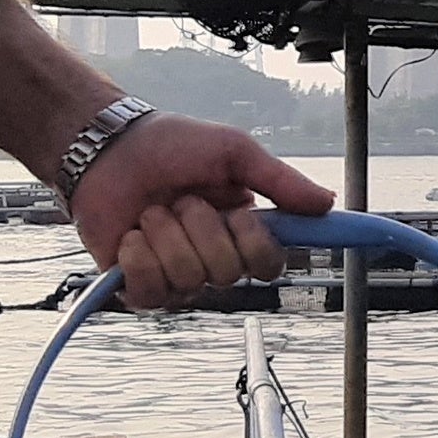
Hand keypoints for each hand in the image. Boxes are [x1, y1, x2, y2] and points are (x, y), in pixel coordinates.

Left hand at [66, 114, 330, 310]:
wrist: (109, 148)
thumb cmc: (172, 145)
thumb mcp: (234, 152)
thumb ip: (280, 181)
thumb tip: (327, 203)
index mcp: (243, 232)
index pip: (270, 262)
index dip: (262, 246)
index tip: (249, 221)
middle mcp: (214, 260)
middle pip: (230, 272)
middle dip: (202, 226)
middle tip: (183, 198)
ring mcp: (178, 278)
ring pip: (190, 278)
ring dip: (167, 234)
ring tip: (152, 211)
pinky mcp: (141, 288)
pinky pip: (153, 291)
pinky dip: (138, 257)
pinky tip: (130, 237)